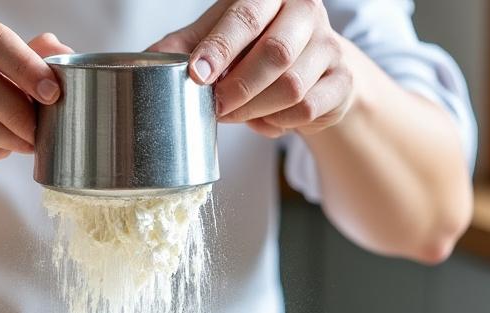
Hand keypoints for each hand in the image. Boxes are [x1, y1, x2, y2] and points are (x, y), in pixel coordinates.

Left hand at [150, 0, 354, 137]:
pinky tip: (263, 118)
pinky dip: (277, 122)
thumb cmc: (255, 45)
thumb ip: (185, 46)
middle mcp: (306, 12)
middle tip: (215, 105)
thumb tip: (148, 60)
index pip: (246, 17)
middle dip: (238, 87)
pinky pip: (306, 110)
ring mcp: (330, 46)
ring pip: (291, 87)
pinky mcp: (342, 81)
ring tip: (234, 113)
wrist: (309, 66)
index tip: (196, 74)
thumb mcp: (218, 36)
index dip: (219, 48)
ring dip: (254, 109)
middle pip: (276, 54)